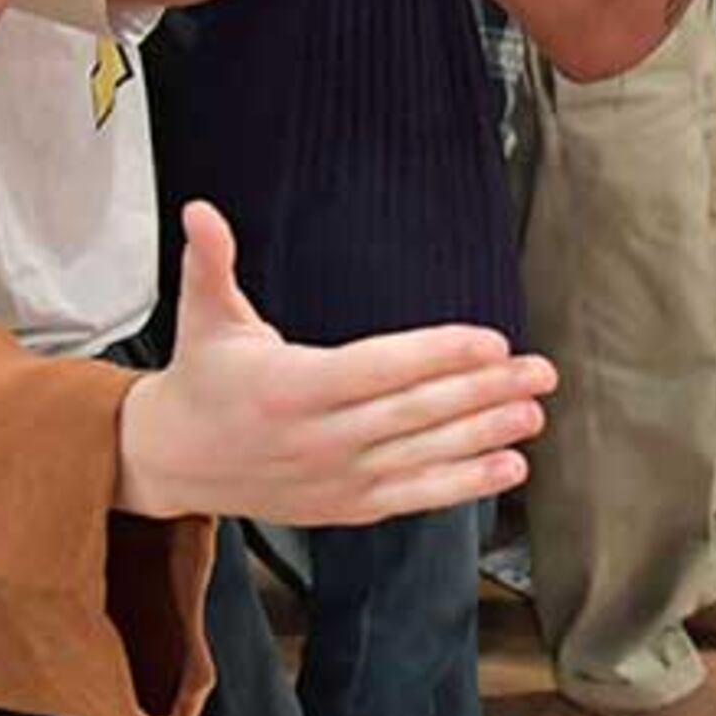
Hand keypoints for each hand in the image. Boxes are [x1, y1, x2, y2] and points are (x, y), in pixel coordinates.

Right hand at [115, 203, 550, 523]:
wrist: (175, 462)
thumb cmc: (203, 378)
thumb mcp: (203, 315)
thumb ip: (210, 262)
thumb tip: (200, 210)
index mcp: (288, 387)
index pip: (377, 368)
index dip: (437, 356)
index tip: (491, 341)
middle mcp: (317, 439)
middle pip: (414, 413)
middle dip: (484, 391)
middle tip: (539, 371)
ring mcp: (336, 478)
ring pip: (423, 456)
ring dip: (486, 435)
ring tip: (534, 412)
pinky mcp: (348, 506)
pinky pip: (415, 494)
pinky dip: (465, 484)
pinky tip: (510, 465)